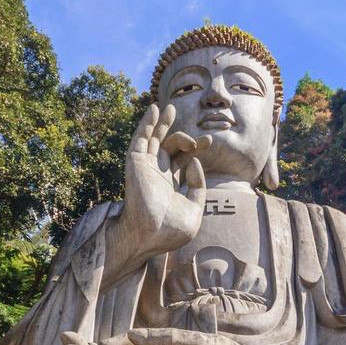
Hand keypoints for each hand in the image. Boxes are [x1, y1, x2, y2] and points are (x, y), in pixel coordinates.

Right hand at [104, 105, 208, 280]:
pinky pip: (140, 139)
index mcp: (170, 185)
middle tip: (204, 138)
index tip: (209, 142)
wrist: (150, 236)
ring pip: (153, 140)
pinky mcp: (136, 163)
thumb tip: (195, 162)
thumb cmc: (170, 231)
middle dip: (185, 139)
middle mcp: (157, 174)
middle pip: (169, 148)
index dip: (196, 149)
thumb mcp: (194, 209)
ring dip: (162, 124)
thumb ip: (198, 186)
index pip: (183, 160)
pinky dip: (147, 123)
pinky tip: (154, 110)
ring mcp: (146, 168)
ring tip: (170, 108)